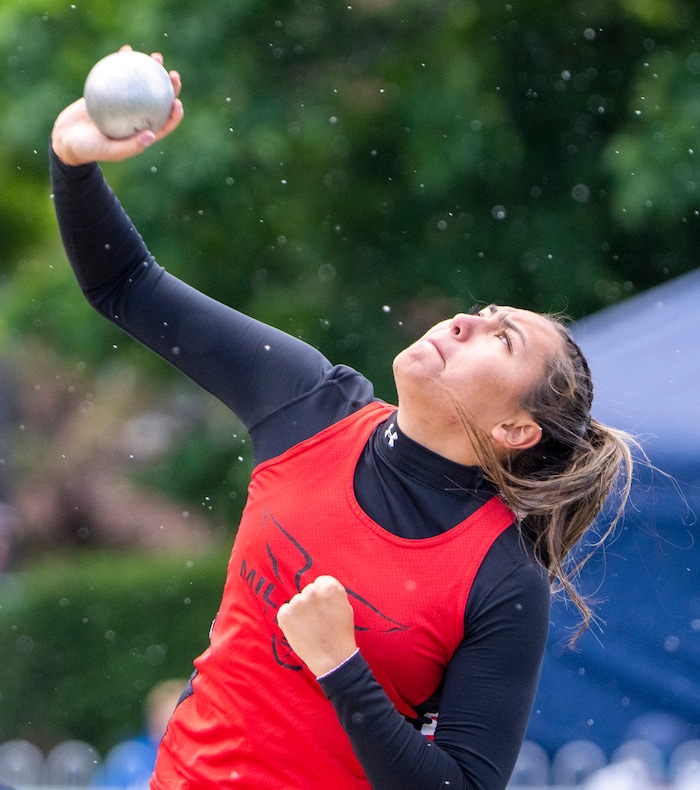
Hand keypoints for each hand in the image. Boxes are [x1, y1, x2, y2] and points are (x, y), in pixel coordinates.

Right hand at [51, 45, 183, 166]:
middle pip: (158, 101)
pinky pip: (120, 75)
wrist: (66, 138)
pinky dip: (124, 62)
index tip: (177, 102)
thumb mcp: (109, 151)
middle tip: (173, 74)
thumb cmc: (89, 150)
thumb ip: (130, 146)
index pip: (164, 124)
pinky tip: (127, 50)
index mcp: (141, 133)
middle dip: (169, 88)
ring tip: (156, 57)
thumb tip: (152, 135)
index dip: (175, 114)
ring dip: (152, 70)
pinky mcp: (110, 91)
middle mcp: (136, 118)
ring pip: (142, 85)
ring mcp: (125, 103)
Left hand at [277, 575, 357, 676]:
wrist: (332, 658)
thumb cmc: (340, 633)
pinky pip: (285, 611)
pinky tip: (300, 631)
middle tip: (317, 621)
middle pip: (308, 591)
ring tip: (310, 628)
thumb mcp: (345, 606)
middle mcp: (313, 591)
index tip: (324, 609)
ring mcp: (297, 602)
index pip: (320, 582)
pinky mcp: (285, 614)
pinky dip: (289, 620)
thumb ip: (332, 593)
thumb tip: (319, 585)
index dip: (322, 597)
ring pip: (297, 602)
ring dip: (300, 612)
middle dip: (311, 603)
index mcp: (330, 587)